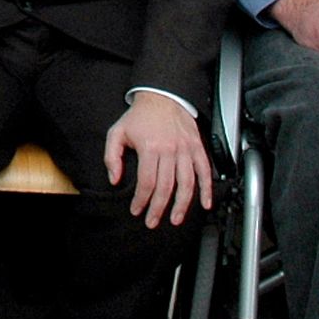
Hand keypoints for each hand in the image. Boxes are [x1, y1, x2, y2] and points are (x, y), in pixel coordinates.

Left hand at [104, 95, 211, 227]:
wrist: (161, 96)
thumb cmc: (139, 116)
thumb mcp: (117, 132)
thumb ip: (112, 157)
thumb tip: (114, 179)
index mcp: (149, 147)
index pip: (146, 182)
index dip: (141, 200)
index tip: (136, 210)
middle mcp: (169, 150)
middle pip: (166, 187)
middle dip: (159, 208)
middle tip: (153, 221)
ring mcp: (186, 149)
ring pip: (187, 183)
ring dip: (182, 205)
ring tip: (176, 219)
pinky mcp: (197, 147)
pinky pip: (205, 171)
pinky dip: (207, 189)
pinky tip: (205, 203)